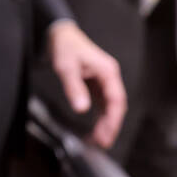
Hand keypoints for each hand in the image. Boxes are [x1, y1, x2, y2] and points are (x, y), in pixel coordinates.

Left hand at [47, 20, 126, 148]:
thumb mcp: (66, 67)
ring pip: (109, 106)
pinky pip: (101, 103)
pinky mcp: (96, 83)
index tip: (107, 134)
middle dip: (111, 125)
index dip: (113, 119)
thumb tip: (82, 108)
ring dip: (106, 122)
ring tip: (99, 140)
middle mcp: (109, 76)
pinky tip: (95, 127)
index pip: (116, 100)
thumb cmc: (65, 46)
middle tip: (103, 142)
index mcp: (107, 71)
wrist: (60, 34)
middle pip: (115, 105)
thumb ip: (74, 87)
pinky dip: (100, 116)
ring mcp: (103, 80)